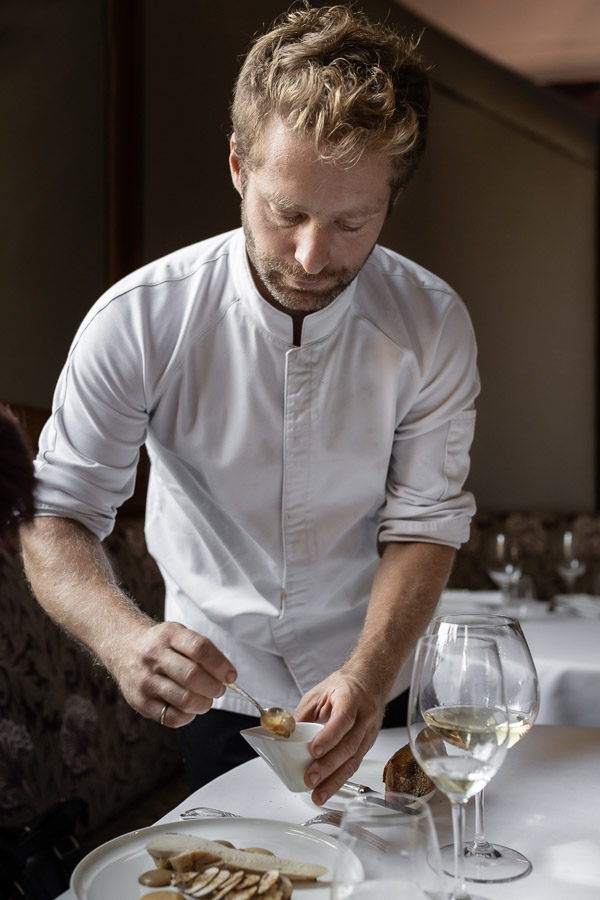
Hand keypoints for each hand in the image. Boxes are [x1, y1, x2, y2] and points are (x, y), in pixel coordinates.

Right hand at [110, 620, 236, 727]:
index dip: (220, 665)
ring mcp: (145, 680)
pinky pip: (172, 717)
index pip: (200, 649)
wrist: (125, 649)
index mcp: (168, 634)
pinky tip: (189, 708)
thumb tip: (227, 675)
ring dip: (204, 703)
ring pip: (185, 700)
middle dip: (214, 687)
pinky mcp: (141, 702)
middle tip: (219, 689)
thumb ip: (202, 651)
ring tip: (206, 699)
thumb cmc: (161, 645)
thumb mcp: (179, 634)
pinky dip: (188, 716)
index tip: (230, 675)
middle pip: (193, 676)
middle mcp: (153, 656)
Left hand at [293, 669, 386, 805]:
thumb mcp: (319, 693)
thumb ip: (302, 714)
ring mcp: (369, 732)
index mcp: (351, 698)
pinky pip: (355, 764)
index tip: (314, 751)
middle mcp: (364, 716)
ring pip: (354, 760)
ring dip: (335, 780)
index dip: (329, 737)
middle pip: (349, 745)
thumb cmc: (344, 686)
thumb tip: (284, 734)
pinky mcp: (368, 745)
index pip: (343, 719)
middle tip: (311, 779)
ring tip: (318, 793)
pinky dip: (341, 779)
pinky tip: (329, 788)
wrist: (369, 681)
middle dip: (329, 766)